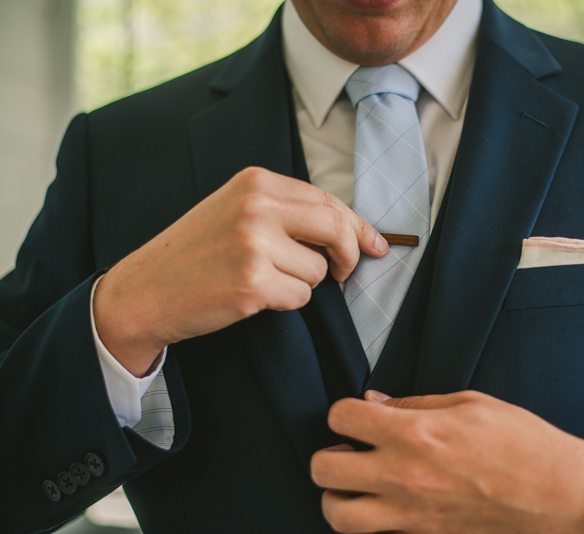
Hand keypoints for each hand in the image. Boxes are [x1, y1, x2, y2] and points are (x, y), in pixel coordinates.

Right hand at [94, 167, 387, 375]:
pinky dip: (285, 302)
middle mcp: (257, 206)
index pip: (327, 201)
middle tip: (343, 272)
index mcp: (256, 181)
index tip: (377, 245)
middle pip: (336, 229)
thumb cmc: (196, 253)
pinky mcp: (253, 282)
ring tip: (262, 279)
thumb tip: (351, 230)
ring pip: (319, 270)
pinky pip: (301, 298)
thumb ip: (287, 212)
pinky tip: (253, 296)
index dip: (358, 226)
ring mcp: (254, 244)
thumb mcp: (236, 210)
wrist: (146, 289)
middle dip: (349, 255)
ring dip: (301, 283)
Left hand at [311, 390, 583, 533]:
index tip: (356, 415)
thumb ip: (414, 404)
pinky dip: (368, 520)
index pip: (341, 418)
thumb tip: (375, 402)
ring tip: (355, 483)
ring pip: (338, 515)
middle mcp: (403, 476)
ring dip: (337, 496)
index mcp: (414, 434)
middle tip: (350, 449)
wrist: (559, 494)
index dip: (343, 412)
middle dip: (329, 454)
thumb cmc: (521, 442)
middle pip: (324, 469)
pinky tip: (385, 503)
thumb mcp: (468, 403)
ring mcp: (411, 514)